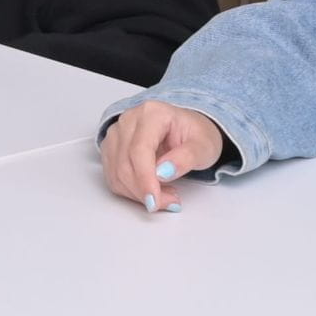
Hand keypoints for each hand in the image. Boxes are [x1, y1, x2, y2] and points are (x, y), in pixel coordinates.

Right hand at [102, 100, 229, 210]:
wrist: (188, 131)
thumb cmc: (195, 135)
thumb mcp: (204, 146)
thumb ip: (186, 158)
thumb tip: (163, 172)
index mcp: (152, 113)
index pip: (139, 150)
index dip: (145, 178)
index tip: (155, 200)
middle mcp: (129, 120)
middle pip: (125, 163)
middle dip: (144, 190)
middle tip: (169, 202)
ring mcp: (117, 134)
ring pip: (117, 173)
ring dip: (139, 193)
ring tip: (166, 195)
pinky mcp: (111, 149)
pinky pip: (114, 178)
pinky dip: (131, 191)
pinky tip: (152, 190)